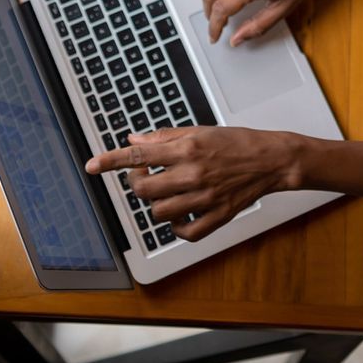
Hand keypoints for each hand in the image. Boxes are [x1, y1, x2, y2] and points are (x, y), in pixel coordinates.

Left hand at [86, 127, 306, 241]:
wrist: (271, 160)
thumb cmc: (235, 142)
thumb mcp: (198, 130)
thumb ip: (163, 137)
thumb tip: (133, 140)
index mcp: (187, 148)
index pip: (138, 155)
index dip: (110, 160)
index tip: (91, 166)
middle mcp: (193, 174)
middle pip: (143, 190)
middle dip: (137, 184)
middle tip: (145, 176)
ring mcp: (205, 198)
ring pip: (159, 212)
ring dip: (155, 204)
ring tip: (165, 193)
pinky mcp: (217, 217)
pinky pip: (184, 232)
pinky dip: (175, 227)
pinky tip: (178, 214)